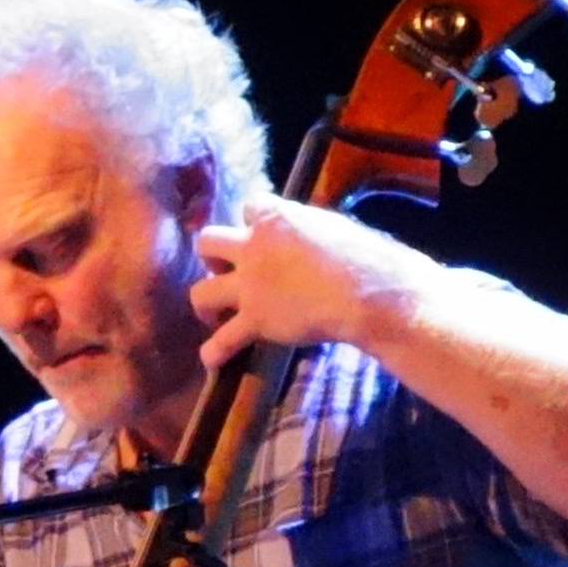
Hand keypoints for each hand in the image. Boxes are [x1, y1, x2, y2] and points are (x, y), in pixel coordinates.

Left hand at [189, 200, 433, 371]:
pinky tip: (212, 359)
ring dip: (204, 302)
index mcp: (275, 217)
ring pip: (201, 291)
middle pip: (208, 241)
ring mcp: (249, 284)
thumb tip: (309, 239)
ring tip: (213, 315)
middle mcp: (252, 246)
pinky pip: (223, 339)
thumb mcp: (329, 227)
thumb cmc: (362, 256)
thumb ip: (306, 231)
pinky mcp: (255, 318)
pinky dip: (214, 351)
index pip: (250, 207)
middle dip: (212, 256)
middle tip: (226, 271)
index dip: (254, 223)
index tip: (263, 236)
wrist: (366, 291)